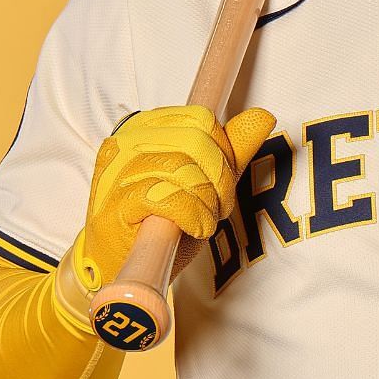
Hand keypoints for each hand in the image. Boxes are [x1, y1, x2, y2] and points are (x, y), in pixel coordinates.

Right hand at [72, 105, 275, 290]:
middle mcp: (127, 142)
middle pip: (197, 142)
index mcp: (146, 127)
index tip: (217, 179)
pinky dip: (193, 217)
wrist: (117, 262)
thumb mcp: (205, 178)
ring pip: (186, 171)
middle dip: (219, 179)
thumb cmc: (162, 218)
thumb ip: (233, 148)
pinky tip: (191, 228)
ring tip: (200, 218)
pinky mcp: (115, 203)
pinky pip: (172, 200)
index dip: (222, 152)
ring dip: (207, 203)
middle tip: (214, 205)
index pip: (201, 120)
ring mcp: (117, 172)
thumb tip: (262, 116)